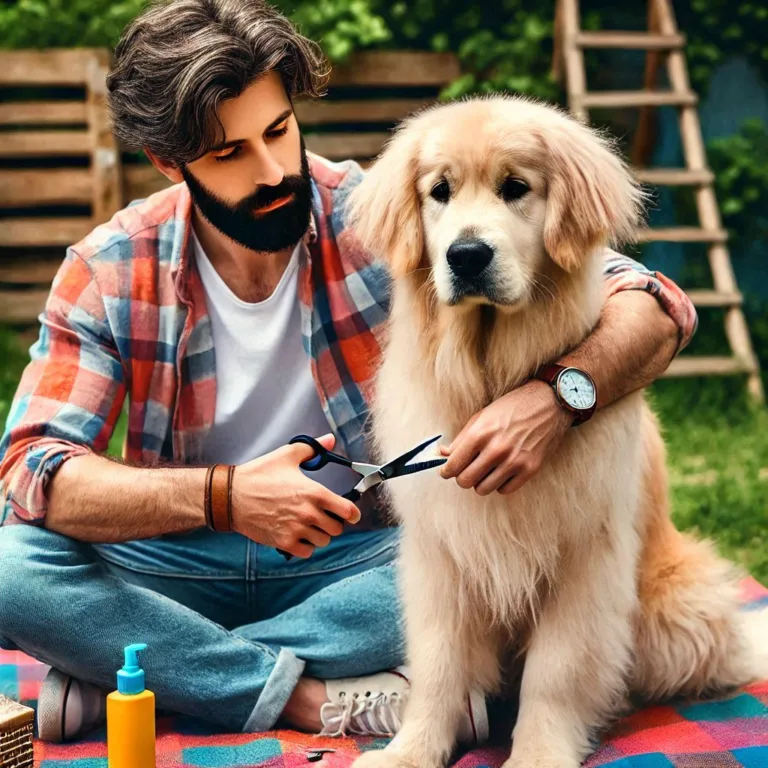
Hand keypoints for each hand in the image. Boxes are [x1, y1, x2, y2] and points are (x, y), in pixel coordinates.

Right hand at [231, 434, 360, 557]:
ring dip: (319, 534)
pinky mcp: (283, 542)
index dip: (353, 513)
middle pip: (337, 529)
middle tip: (324, 516)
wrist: (231, 496)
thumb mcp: (286, 455)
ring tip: (310, 525)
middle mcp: (308, 513)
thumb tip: (330, 439)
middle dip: (333, 522)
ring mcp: (296, 529)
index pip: (347, 510)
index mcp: (314, 492)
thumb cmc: (258, 474)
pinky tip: (299, 535)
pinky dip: (306, 545)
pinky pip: (307, 551)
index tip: (352, 513)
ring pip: (323, 541)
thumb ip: (312, 448)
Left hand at [439, 380, 573, 495]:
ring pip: (483, 489)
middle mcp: (496, 449)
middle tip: (467, 469)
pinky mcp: (530, 469)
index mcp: (480, 434)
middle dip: (462, 477)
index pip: (453, 465)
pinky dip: (500, 484)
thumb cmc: (513, 407)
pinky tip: (502, 471)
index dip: (446, 470)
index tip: (447, 471)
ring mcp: (514, 461)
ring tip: (486, 469)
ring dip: (481, 481)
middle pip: (465, 481)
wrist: (549, 403)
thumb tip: (442, 454)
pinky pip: (504, 490)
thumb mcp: (482, 416)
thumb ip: (461, 438)